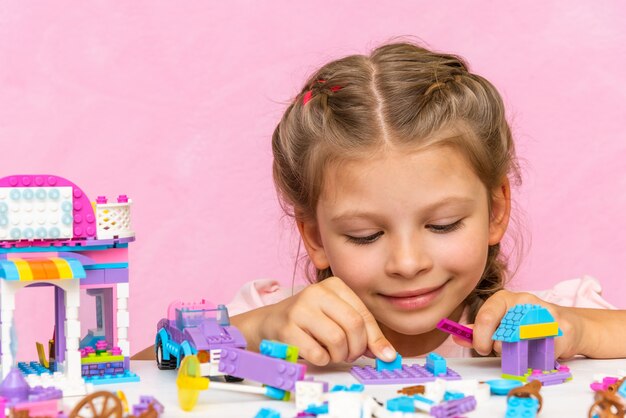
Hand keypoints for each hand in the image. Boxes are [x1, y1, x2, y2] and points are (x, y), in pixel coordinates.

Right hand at [248, 276, 396, 365]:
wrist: (271, 322)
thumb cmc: (310, 321)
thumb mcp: (337, 317)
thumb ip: (363, 332)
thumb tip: (388, 354)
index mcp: (334, 285)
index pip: (364, 315)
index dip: (375, 339)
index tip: (384, 356)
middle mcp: (317, 292)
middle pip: (353, 326)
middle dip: (356, 348)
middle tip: (349, 355)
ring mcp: (300, 309)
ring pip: (337, 340)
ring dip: (339, 355)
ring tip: (332, 353)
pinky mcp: (287, 328)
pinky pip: (318, 353)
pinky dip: (322, 360)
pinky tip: (316, 353)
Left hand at [452, 290, 583, 358]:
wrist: (565, 326)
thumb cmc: (526, 325)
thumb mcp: (500, 323)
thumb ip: (479, 330)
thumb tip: (457, 335)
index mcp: (504, 298)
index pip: (486, 317)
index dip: (480, 337)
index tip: (481, 348)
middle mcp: (524, 301)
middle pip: (503, 332)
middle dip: (498, 347)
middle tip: (501, 350)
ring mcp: (545, 312)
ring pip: (522, 343)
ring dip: (518, 353)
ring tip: (520, 349)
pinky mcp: (562, 329)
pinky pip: (542, 352)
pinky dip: (537, 357)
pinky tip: (538, 350)